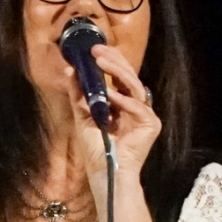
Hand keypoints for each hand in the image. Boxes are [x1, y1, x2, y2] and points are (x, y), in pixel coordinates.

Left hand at [65, 43, 160, 176]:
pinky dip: (122, 100)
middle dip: (113, 61)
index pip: (119, 76)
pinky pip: (137, 107)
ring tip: (101, 62)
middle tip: (97, 50)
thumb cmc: (96, 148)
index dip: (109, 61)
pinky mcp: (150, 125)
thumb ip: (79, 95)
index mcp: (123, 102)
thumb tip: (70, 71)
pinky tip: (109, 94)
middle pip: (129, 77)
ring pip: (135, 86)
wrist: (105, 173)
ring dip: (117, 73)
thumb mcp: (83, 116)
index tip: (93, 49)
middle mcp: (136, 106)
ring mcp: (145, 115)